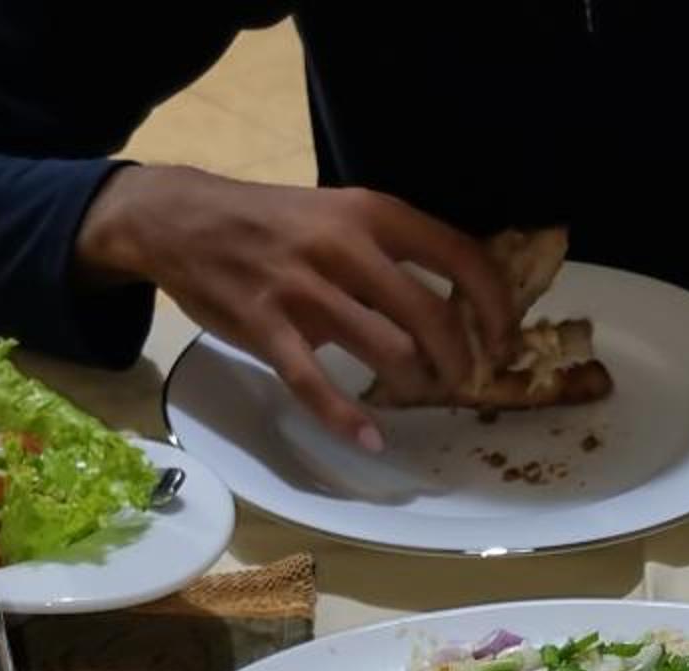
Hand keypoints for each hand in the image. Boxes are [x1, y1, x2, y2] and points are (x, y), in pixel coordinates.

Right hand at [78, 166, 515, 449]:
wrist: (184, 219)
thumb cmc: (274, 225)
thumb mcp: (341, 215)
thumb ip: (393, 254)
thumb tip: (458, 303)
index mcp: (374, 214)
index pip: (462, 257)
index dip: (495, 307)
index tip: (504, 341)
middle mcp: (345, 247)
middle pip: (432, 315)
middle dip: (459, 360)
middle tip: (460, 380)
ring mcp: (304, 288)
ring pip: (387, 351)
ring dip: (415, 384)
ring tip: (416, 394)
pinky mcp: (266, 326)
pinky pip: (315, 383)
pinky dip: (347, 418)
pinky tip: (369, 438)